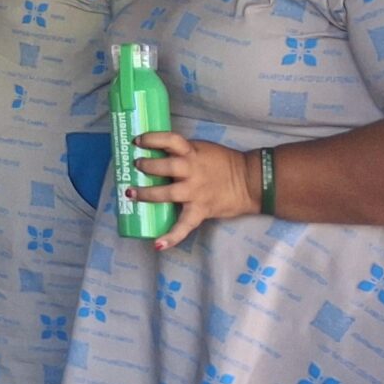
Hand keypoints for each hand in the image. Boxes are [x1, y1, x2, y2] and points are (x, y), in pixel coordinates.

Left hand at [132, 131, 259, 249]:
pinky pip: (185, 225)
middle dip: (147, 166)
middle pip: (166, 167)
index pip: (171, 140)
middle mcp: (192, 171)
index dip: (152, 139)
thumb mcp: (202, 149)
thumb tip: (154, 151)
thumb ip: (181, 151)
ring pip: (168, 193)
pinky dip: (171, 236)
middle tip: (136, 166)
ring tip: (131, 193)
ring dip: (147, 194)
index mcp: (192, 153)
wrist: (252, 182)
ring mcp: (196, 192)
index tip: (137, 141)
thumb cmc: (224, 163)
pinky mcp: (201, 210)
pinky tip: (157, 244)